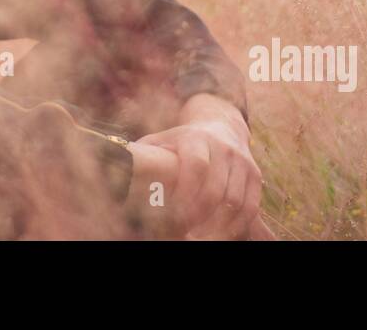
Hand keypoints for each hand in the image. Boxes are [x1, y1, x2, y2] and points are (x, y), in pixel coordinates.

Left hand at [134, 96, 262, 238]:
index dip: (185, 194)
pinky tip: (218, 236)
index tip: (172, 217)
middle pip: (216, 190)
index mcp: (196, 138)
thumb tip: (111, 164)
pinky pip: (250, 207)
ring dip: (217, 227)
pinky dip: (236, 226)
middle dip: (198, 217)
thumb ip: (142, 153)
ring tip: (199, 239)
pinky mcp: (255, 175)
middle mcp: (223, 147)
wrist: (219, 126)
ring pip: (235, 202)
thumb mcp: (161, 140)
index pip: (196, 167)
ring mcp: (242, 161)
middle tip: (183, 235)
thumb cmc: (180, 140)